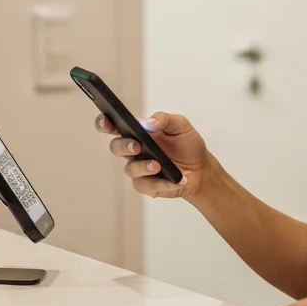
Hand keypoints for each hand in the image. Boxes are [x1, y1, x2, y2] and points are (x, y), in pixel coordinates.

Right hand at [95, 111, 214, 199]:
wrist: (201, 170)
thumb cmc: (188, 145)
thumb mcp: (181, 126)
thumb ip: (164, 119)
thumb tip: (146, 122)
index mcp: (139, 132)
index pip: (115, 126)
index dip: (105, 123)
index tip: (107, 122)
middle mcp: (135, 149)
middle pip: (116, 147)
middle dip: (123, 146)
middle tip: (137, 146)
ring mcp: (139, 168)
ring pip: (129, 169)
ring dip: (144, 167)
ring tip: (159, 165)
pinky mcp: (146, 185)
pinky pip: (145, 185)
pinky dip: (161, 183)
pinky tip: (174, 180)